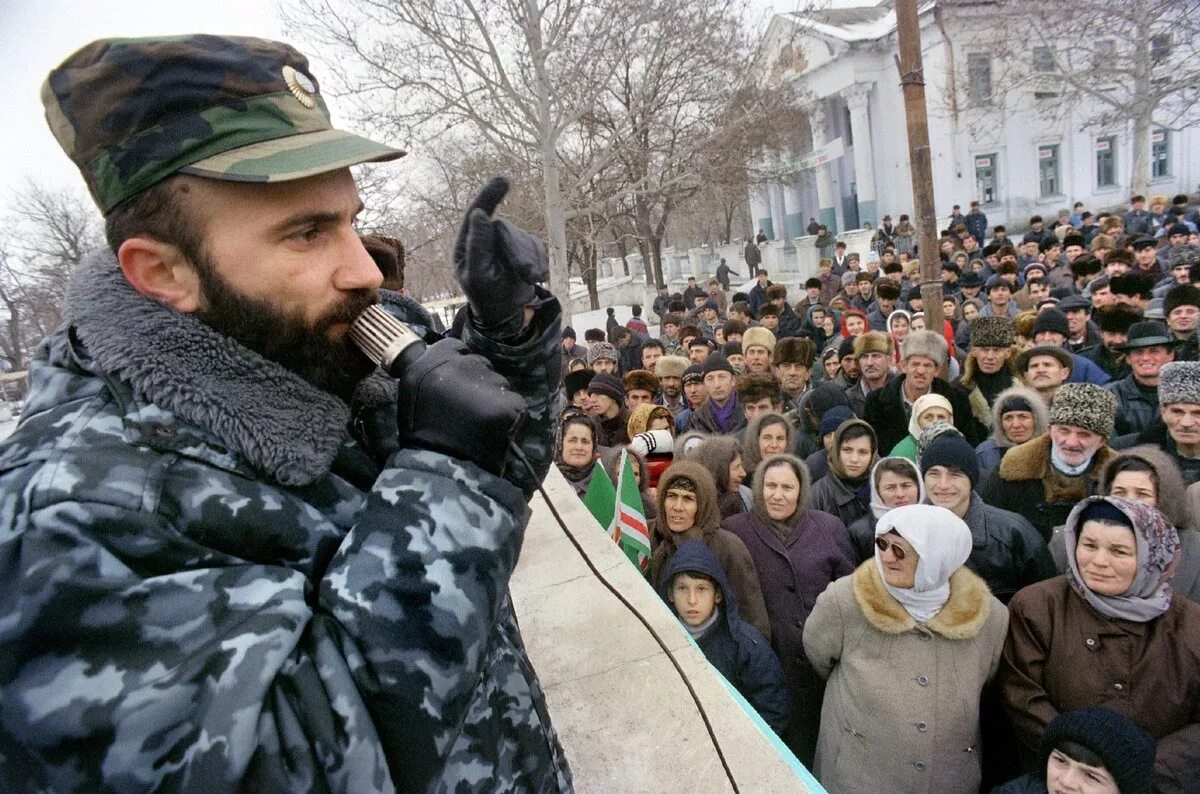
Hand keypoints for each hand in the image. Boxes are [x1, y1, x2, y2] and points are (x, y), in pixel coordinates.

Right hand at [396, 338, 525, 474]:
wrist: (441, 468)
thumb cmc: (421, 437)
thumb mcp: (412, 396)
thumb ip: (429, 375)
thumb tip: (445, 367)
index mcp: (432, 361)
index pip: (456, 347)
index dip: (460, 364)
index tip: (458, 381)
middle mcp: (461, 364)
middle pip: (481, 364)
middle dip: (479, 382)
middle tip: (469, 409)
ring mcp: (488, 381)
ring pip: (499, 384)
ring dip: (494, 400)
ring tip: (480, 424)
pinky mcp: (509, 402)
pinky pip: (513, 404)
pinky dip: (508, 417)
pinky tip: (493, 433)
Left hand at [453, 177, 548, 336]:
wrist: (510, 316)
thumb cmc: (489, 298)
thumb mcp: (479, 275)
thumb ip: (478, 244)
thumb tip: (480, 214)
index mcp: (467, 244)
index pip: (476, 214)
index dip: (489, 195)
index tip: (504, 181)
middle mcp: (485, 240)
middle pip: (506, 229)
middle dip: (518, 252)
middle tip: (528, 275)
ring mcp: (504, 244)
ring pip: (523, 237)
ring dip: (530, 259)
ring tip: (531, 279)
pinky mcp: (523, 249)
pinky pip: (536, 245)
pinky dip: (539, 260)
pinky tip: (536, 276)